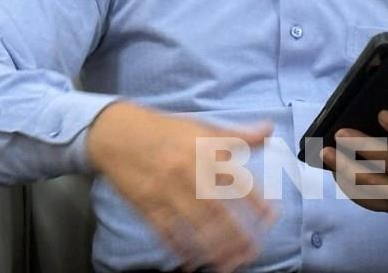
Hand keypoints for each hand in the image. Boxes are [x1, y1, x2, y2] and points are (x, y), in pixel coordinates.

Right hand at [86, 101, 274, 272]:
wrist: (117, 132)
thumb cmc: (165, 130)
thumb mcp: (203, 127)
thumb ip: (238, 135)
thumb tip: (270, 129)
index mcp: (205, 151)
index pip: (236, 179)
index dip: (256, 200)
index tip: (270, 217)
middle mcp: (188, 172)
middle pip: (217, 209)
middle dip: (236, 233)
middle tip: (253, 250)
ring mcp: (166, 191)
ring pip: (194, 225)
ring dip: (214, 246)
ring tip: (231, 261)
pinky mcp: (146, 205)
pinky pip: (166, 232)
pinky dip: (180, 248)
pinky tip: (193, 261)